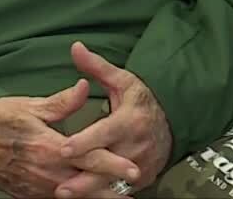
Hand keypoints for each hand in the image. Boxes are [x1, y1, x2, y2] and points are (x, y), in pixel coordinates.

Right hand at [0, 79, 140, 198]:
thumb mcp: (28, 105)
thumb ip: (61, 102)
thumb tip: (85, 87)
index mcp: (48, 147)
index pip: (88, 157)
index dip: (113, 164)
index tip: (134, 168)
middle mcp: (46, 171)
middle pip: (87, 183)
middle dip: (113, 189)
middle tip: (134, 190)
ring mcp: (37, 186)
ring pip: (75, 196)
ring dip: (97, 197)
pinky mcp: (29, 194)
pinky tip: (88, 198)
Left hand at [56, 42, 172, 197]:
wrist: (172, 121)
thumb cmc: (142, 100)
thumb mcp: (122, 80)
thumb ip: (97, 67)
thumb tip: (76, 47)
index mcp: (129, 121)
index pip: (104, 133)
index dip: (84, 142)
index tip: (64, 149)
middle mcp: (135, 146)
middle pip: (106, 165)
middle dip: (83, 178)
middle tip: (60, 187)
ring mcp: (140, 164)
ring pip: (113, 182)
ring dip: (89, 190)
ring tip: (64, 194)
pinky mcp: (143, 179)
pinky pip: (120, 189)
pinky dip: (102, 194)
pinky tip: (82, 197)